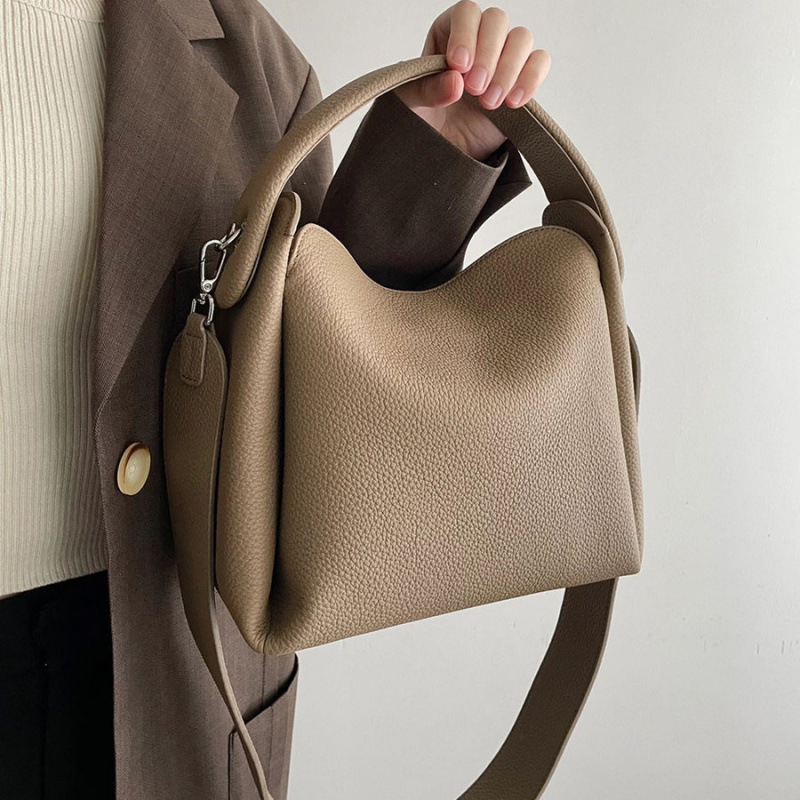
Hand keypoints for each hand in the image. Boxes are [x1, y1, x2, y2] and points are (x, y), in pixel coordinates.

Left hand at [394, 2, 550, 161]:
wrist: (446, 152)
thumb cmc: (425, 122)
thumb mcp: (410, 106)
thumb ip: (425, 90)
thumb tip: (455, 82)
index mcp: (448, 34)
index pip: (466, 12)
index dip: (466, 34)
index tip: (459, 66)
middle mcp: (478, 40)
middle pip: (497, 20)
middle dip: (488, 55)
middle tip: (475, 90)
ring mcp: (503, 59)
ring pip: (521, 38)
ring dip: (508, 70)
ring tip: (489, 103)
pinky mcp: (522, 80)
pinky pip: (539, 62)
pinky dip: (530, 79)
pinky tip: (513, 102)